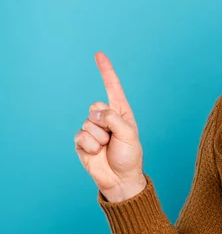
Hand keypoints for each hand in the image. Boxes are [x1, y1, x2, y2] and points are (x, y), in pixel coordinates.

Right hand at [74, 51, 145, 201]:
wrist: (119, 178)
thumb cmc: (129, 155)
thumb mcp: (129, 134)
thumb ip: (114, 119)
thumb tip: (96, 113)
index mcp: (120, 111)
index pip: (112, 87)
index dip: (105, 70)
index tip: (99, 54)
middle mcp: (105, 117)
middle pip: (96, 106)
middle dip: (104, 122)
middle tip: (112, 137)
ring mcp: (92, 128)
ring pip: (88, 123)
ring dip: (99, 137)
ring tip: (106, 147)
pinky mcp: (81, 141)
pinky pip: (81, 136)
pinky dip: (90, 146)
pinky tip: (96, 153)